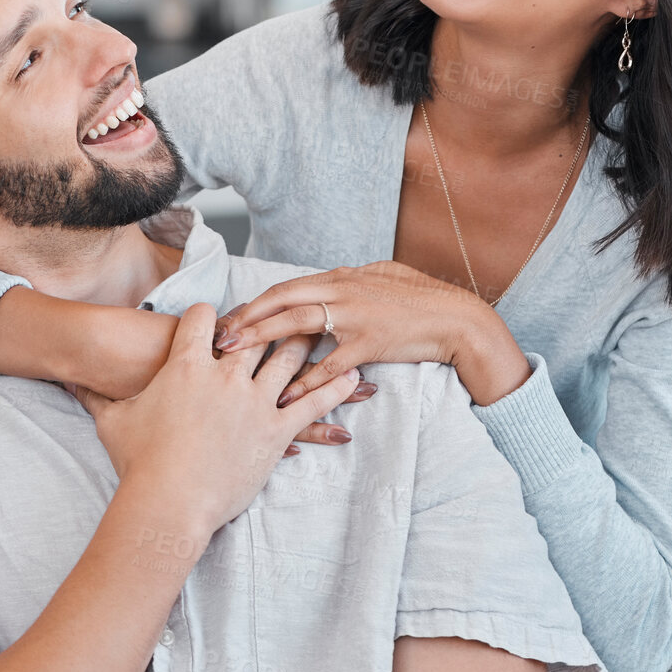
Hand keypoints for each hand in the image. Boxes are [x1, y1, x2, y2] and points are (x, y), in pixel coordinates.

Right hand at [65, 303, 361, 537]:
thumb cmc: (137, 462)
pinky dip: (335, 389)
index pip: (206, 318)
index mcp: (187, 364)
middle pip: (257, 331)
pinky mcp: (274, 431)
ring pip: (290, 358)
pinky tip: (355, 378)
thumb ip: (91, 392)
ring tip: (329, 331)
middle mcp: (225, 374)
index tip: (221, 318)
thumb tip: (61, 376)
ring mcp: (253, 401)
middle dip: (273, 318)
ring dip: (310, 343)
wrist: (165, 503)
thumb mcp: (110, 419)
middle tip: (289, 308)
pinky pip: (311, 404)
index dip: (213, 315)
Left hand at [212, 261, 532, 406]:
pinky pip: (328, 365)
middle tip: (216, 336)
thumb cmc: (420, 298)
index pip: (285, 288)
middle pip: (280, 301)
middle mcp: (341, 291)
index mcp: (341, 277)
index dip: (254, 302)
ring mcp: (353, 317)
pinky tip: (282, 394)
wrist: (455, 318)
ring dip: (261, 340)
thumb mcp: (381, 278)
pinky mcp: (367, 344)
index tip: (228, 317)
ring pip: (296, 326)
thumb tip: (327, 284)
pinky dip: (304, 380)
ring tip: (233, 356)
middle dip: (245, 318)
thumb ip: (349, 283)